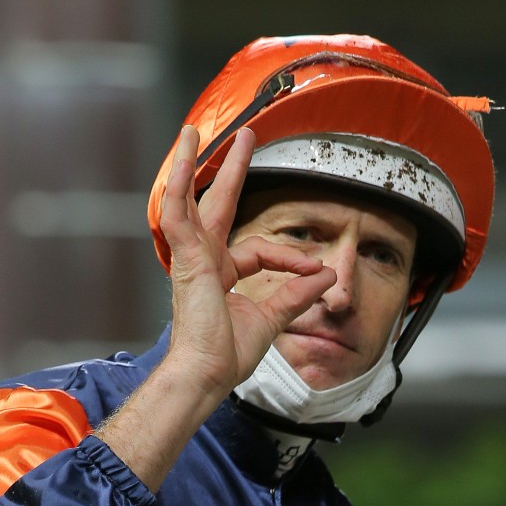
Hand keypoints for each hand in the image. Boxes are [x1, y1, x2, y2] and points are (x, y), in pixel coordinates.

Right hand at [158, 125, 335, 399]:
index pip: (260, 251)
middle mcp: (204, 261)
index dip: (291, 258)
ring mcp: (191, 258)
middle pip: (219, 205)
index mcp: (221, 275)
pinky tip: (182, 160)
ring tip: (193, 133)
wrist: (207, 373)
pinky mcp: (185, 258)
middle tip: (246, 138)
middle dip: (233, 170)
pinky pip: (178, 215)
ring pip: (190, 200)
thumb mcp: (272, 319)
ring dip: (192, 163)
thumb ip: (298, 294)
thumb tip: (328, 274)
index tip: (316, 272)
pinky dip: (178, 188)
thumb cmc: (227, 355)